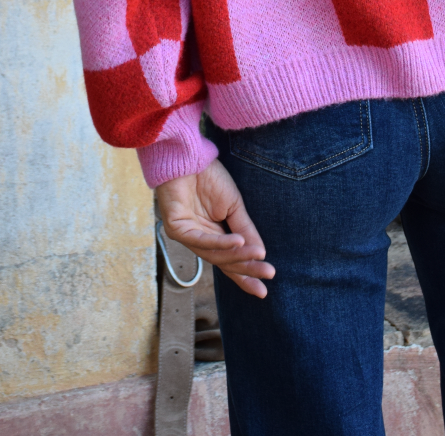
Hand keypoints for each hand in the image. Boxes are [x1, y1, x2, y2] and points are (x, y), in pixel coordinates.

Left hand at [156, 159, 274, 297]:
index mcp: (211, 235)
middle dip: (246, 269)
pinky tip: (238, 242)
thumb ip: (244, 230)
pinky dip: (221, 242)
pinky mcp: (176, 227)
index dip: (246, 274)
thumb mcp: (233, 205)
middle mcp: (197, 239)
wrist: (189, 155)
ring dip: (237, 256)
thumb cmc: (209, 177)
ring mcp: (185, 235)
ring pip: (213, 254)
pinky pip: (201, 240)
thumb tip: (260, 253)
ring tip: (258, 255)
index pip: (228, 261)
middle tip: (268, 274)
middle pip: (223, 262)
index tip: (264, 289)